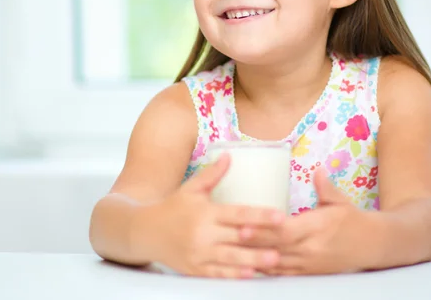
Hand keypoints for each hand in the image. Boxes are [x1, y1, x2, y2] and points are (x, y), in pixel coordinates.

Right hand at [154, 153, 284, 277]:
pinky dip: (234, 275)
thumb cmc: (172, 207)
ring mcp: (199, 254)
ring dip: (254, 260)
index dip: (260, 215)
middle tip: (285, 241)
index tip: (279, 216)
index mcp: (206, 212)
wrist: (145, 232)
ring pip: (231, 259)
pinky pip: (218, 274)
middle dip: (262, 240)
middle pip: (238, 238)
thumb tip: (230, 155)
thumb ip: (213, 174)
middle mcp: (203, 234)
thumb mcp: (191, 188)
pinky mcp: (195, 269)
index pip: (238, 213)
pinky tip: (251, 274)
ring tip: (275, 260)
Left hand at [243, 168, 375, 275]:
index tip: (246, 222)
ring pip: (277, 263)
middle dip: (253, 242)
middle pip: (277, 247)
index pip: (287, 230)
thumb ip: (326, 187)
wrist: (372, 245)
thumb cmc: (353, 220)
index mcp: (319, 227)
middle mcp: (312, 248)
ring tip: (233, 251)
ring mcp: (309, 263)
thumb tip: (318, 170)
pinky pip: (283, 273)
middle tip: (231, 234)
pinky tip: (250, 264)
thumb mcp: (341, 200)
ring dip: (255, 257)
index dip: (266, 228)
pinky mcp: (308, 272)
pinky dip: (266, 270)